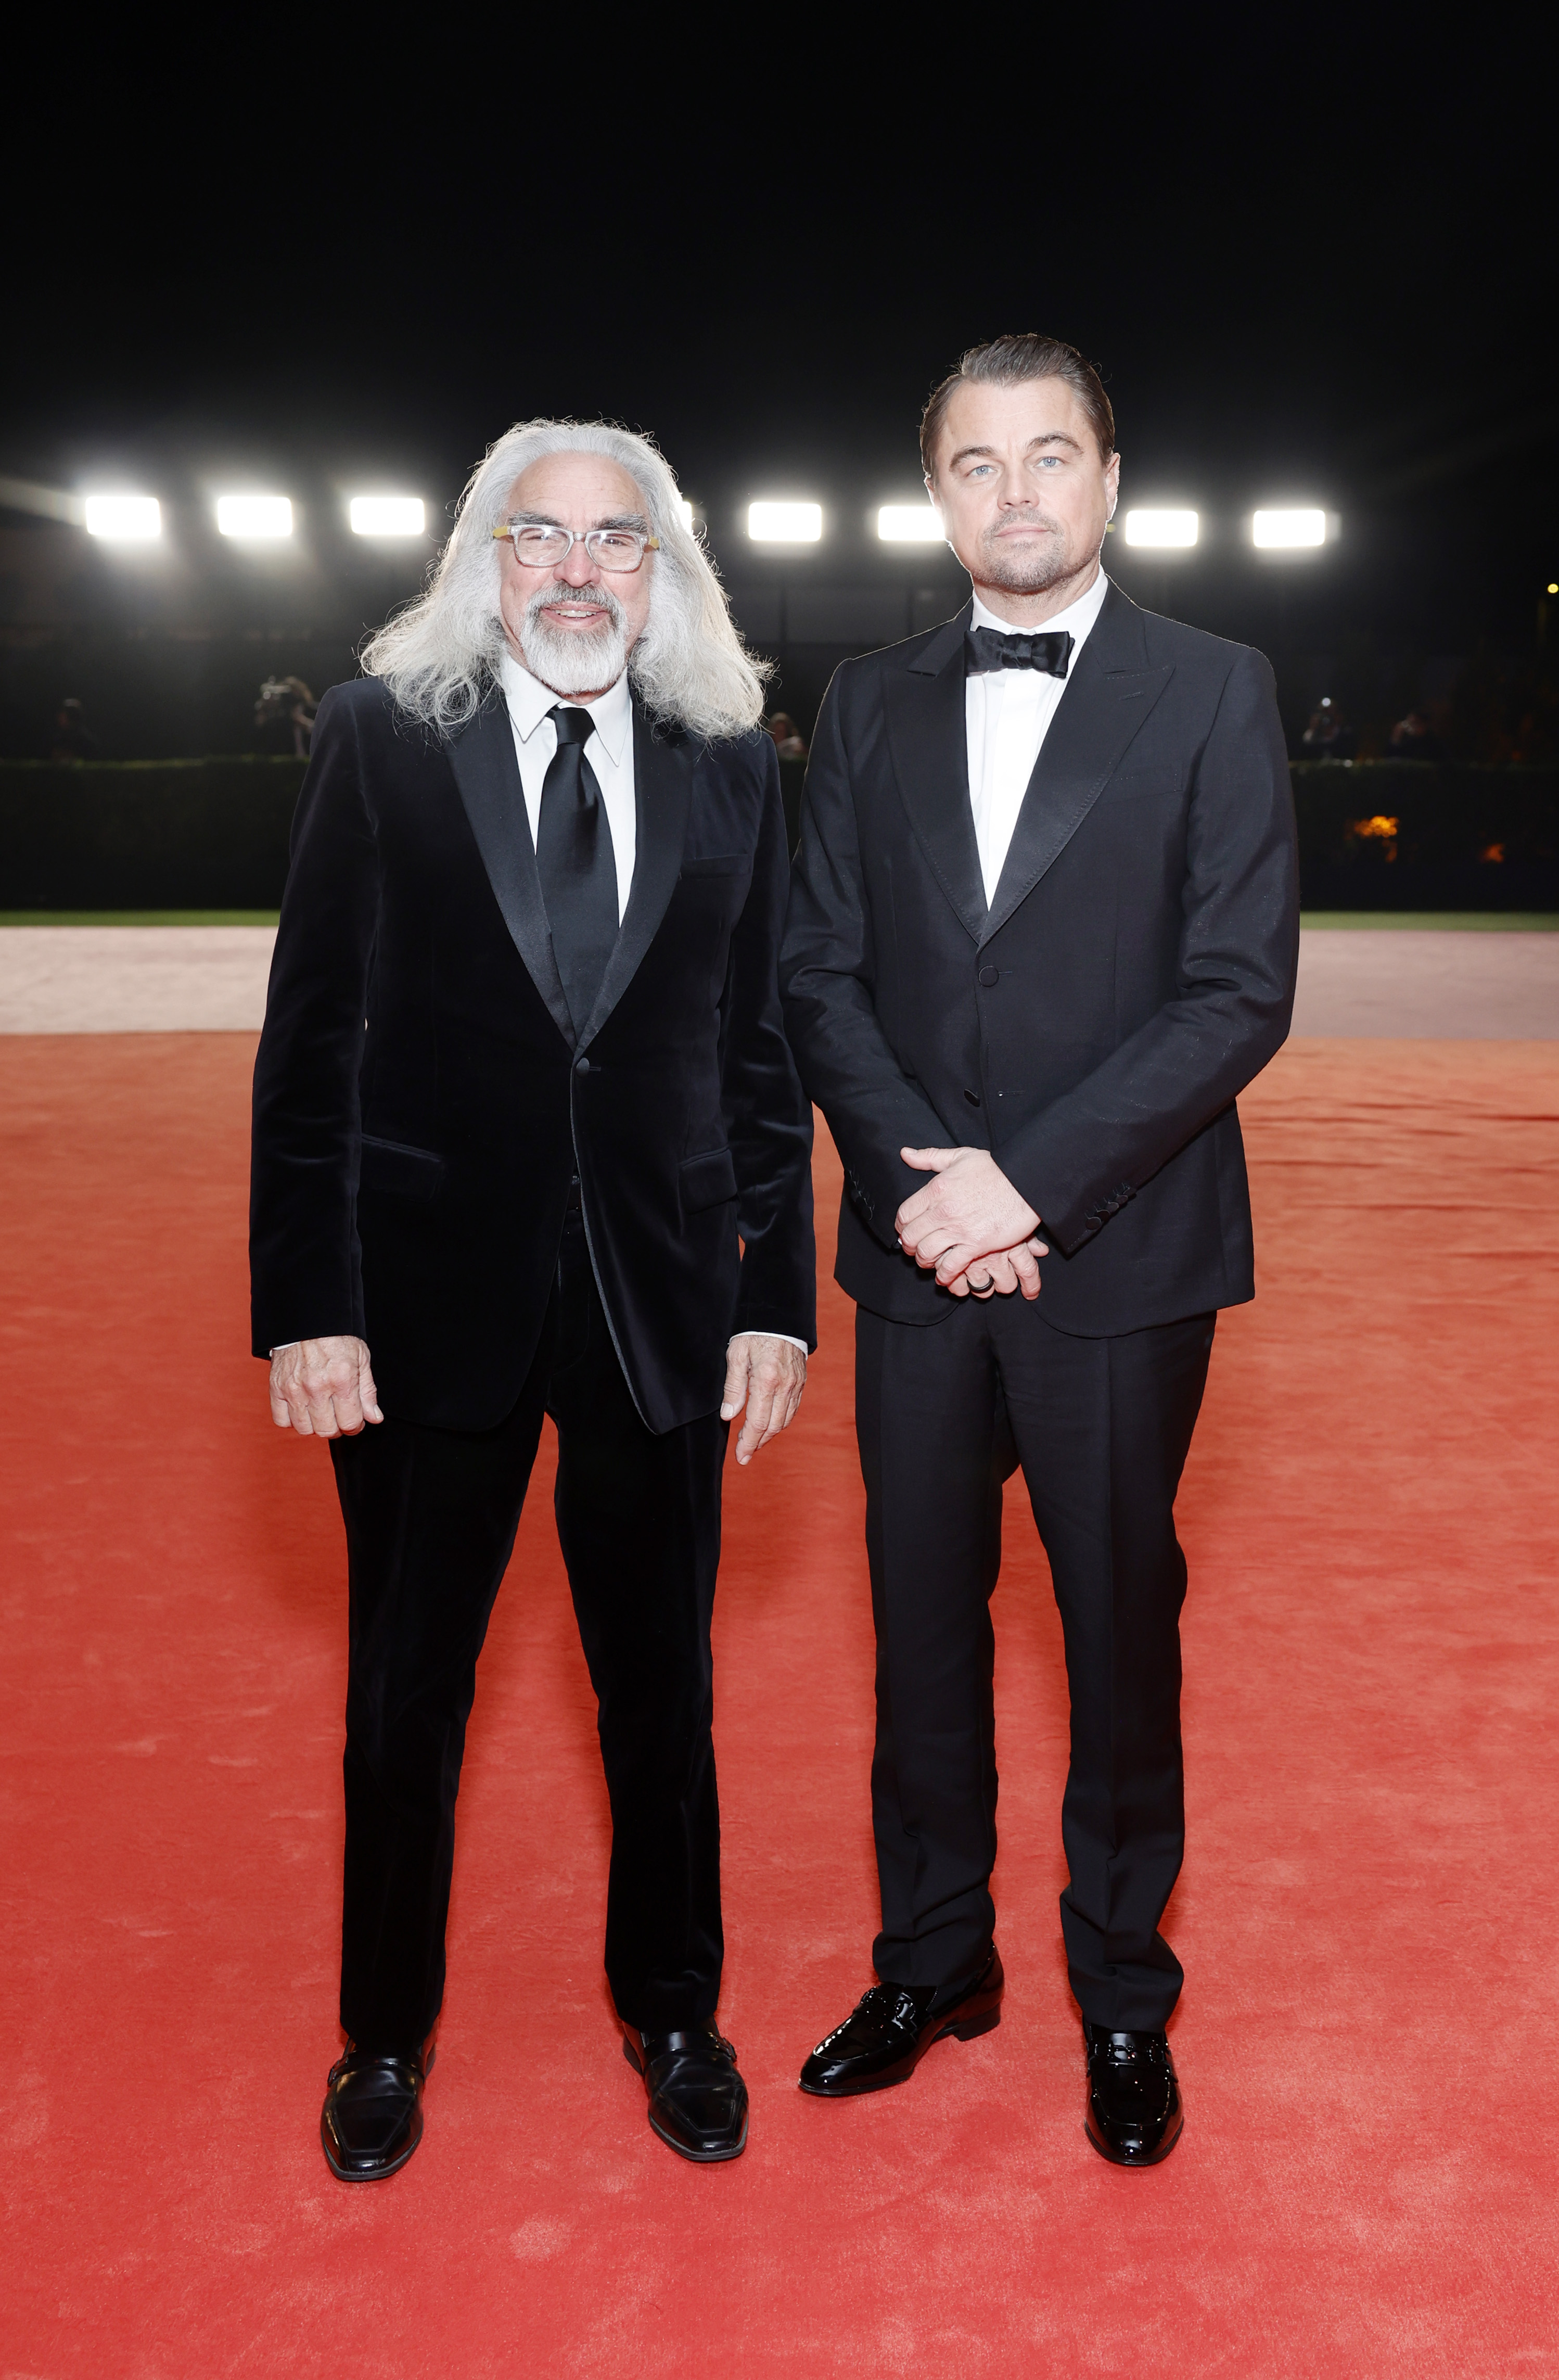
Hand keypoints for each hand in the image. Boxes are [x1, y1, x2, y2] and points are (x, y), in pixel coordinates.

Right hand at [269, 1336, 382, 1437]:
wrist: (308, 1319)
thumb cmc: (337, 1337)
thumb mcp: (361, 1359)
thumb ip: (368, 1392)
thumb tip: (374, 1418)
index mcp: (341, 1380)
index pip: (350, 1423)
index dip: (356, 1425)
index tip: (355, 1420)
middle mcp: (317, 1387)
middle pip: (327, 1430)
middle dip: (337, 1428)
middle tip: (339, 1416)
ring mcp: (294, 1389)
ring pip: (304, 1429)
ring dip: (315, 1425)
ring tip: (321, 1412)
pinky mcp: (277, 1388)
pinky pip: (282, 1420)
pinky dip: (292, 1420)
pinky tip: (302, 1409)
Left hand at [720, 1333, 806, 1465]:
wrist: (780, 1316)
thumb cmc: (754, 1332)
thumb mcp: (736, 1355)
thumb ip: (733, 1387)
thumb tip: (729, 1415)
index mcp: (766, 1380)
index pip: (757, 1422)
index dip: (748, 1442)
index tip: (740, 1456)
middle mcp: (785, 1386)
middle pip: (772, 1426)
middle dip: (757, 1444)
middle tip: (744, 1455)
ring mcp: (796, 1385)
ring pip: (784, 1420)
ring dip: (769, 1435)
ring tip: (754, 1442)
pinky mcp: (801, 1382)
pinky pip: (792, 1409)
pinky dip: (780, 1422)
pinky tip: (769, 1425)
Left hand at [896, 1146, 1047, 1289]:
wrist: (1026, 1181)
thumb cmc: (996, 1168)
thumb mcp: (960, 1155)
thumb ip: (929, 1157)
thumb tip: (905, 1153)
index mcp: (936, 1188)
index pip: (904, 1214)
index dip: (901, 1226)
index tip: (906, 1230)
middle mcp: (943, 1211)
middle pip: (910, 1237)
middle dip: (909, 1246)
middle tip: (914, 1248)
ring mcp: (959, 1229)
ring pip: (926, 1253)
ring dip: (924, 1261)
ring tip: (928, 1262)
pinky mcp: (977, 1245)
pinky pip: (951, 1266)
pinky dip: (944, 1275)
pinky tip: (944, 1276)